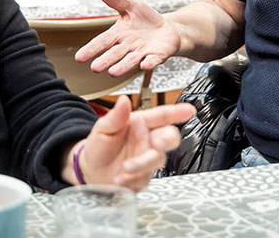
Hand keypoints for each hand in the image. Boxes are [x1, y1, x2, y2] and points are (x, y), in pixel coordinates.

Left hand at [74, 96, 194, 190]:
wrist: (90, 171)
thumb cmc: (98, 146)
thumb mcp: (103, 128)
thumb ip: (116, 116)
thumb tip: (123, 100)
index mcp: (140, 123)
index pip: (162, 116)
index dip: (177, 112)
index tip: (189, 110)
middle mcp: (147, 140)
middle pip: (169, 137)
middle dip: (166, 141)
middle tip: (157, 144)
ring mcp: (147, 158)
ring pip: (157, 159)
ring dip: (142, 164)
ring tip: (124, 168)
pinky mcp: (144, 175)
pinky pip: (146, 177)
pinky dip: (133, 179)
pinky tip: (121, 178)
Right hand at [75, 0, 180, 76]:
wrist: (167, 29)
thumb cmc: (146, 20)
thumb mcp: (131, 6)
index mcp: (119, 34)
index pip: (102, 42)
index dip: (91, 49)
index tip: (79, 58)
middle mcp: (128, 46)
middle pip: (115, 54)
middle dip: (105, 61)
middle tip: (95, 68)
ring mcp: (143, 52)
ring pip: (131, 60)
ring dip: (123, 66)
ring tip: (113, 73)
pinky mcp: (157, 55)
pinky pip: (153, 60)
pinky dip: (149, 63)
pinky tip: (145, 65)